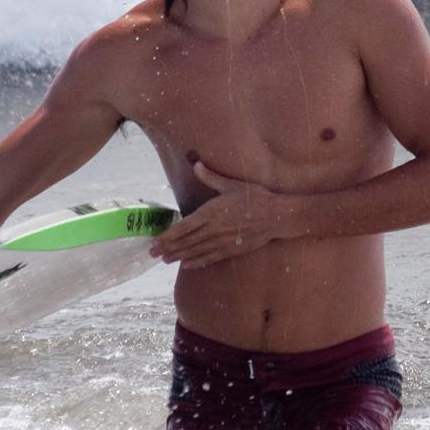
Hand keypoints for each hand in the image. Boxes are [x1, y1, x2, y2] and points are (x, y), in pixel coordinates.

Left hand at [150, 159, 298, 269]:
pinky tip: (187, 265)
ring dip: (179, 256)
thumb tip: (196, 164)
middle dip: (168, 248)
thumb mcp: (232, 185)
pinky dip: (197, 262)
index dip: (168, 236)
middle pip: (186, 241)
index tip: (155, 241)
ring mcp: (222, 241)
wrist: (277, 215)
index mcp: (211, 212)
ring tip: (165, 260)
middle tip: (152, 254)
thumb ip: (211, 177)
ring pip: (196, 251)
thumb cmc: (255, 197)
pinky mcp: (231, 250)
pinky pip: (210, 258)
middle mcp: (214, 229)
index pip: (184, 227)